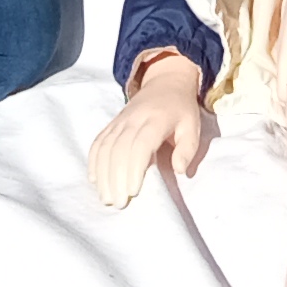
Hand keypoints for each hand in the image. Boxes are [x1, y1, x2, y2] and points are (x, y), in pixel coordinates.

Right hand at [89, 54, 214, 206]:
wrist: (165, 83)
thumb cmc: (181, 110)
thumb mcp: (193, 127)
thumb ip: (188, 149)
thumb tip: (179, 170)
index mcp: (156, 120)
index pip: (140, 144)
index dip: (134, 168)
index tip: (133, 191)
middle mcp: (133, 119)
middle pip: (119, 150)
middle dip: (116, 179)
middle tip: (118, 203)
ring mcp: (120, 121)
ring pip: (105, 147)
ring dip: (102, 174)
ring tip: (105, 197)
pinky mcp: (112, 123)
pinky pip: (98, 142)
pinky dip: (93, 161)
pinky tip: (93, 179)